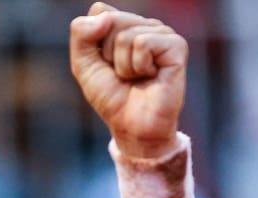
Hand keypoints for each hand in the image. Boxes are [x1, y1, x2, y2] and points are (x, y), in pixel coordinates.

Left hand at [69, 2, 186, 157]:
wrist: (132, 126)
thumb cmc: (112, 97)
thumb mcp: (84, 65)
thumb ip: (81, 34)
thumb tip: (102, 13)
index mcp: (125, 25)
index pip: (100, 12)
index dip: (93, 43)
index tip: (104, 64)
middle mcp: (146, 25)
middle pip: (111, 21)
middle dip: (107, 54)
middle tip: (121, 74)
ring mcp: (163, 34)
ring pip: (126, 34)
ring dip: (123, 64)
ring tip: (136, 77)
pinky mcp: (176, 45)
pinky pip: (143, 43)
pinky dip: (138, 66)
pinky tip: (150, 76)